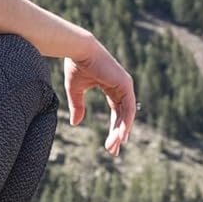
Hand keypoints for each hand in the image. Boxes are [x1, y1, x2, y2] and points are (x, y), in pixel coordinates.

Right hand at [63, 36, 135, 155]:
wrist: (78, 50)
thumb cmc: (75, 65)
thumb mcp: (75, 90)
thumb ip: (77, 106)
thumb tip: (75, 124)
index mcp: (111, 87)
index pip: (116, 112)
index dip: (113, 128)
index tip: (111, 144)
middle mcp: (121, 87)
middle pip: (123, 116)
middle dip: (118, 134)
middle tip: (113, 151)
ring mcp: (125, 85)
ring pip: (126, 115)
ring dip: (120, 132)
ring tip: (114, 146)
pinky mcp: (125, 84)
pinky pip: (127, 108)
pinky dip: (125, 123)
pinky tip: (120, 135)